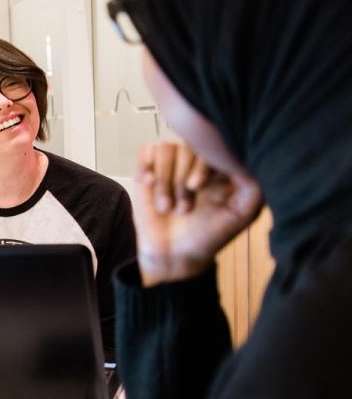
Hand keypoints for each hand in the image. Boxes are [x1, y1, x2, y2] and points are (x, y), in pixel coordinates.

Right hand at [134, 142, 262, 286]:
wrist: (174, 254)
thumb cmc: (209, 235)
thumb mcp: (240, 215)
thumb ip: (252, 188)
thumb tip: (246, 162)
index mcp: (220, 167)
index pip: (214, 143)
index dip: (203, 163)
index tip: (197, 186)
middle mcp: (196, 161)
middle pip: (187, 145)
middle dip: (181, 179)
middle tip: (183, 209)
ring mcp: (172, 164)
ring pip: (166, 148)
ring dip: (165, 181)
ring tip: (166, 208)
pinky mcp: (148, 169)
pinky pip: (146, 151)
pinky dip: (147, 167)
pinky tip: (150, 186)